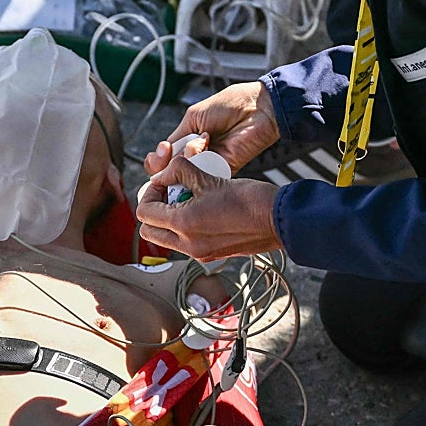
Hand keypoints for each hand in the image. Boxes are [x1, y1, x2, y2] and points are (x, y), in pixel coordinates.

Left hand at [136, 158, 282, 260]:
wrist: (280, 220)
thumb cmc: (249, 199)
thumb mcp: (209, 177)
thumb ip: (180, 172)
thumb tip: (164, 173)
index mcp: (183, 225)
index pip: (145, 213)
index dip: (150, 193)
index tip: (164, 182)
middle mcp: (188, 245)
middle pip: (150, 231)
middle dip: (155, 209)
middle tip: (170, 192)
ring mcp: (200, 253)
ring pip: (167, 238)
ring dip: (170, 219)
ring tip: (189, 199)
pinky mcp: (212, 254)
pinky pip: (185, 243)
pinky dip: (185, 227)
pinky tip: (203, 209)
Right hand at [144, 82, 279, 175]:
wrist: (257, 107)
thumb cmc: (229, 105)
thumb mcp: (193, 117)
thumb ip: (177, 139)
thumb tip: (162, 157)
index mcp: (188, 142)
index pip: (164, 160)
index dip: (158, 160)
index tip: (162, 150)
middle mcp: (198, 156)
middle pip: (171, 172)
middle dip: (167, 162)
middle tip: (170, 152)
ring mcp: (210, 164)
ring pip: (185, 174)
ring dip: (188, 156)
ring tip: (204, 140)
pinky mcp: (224, 171)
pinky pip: (203, 174)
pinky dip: (201, 161)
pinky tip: (208, 146)